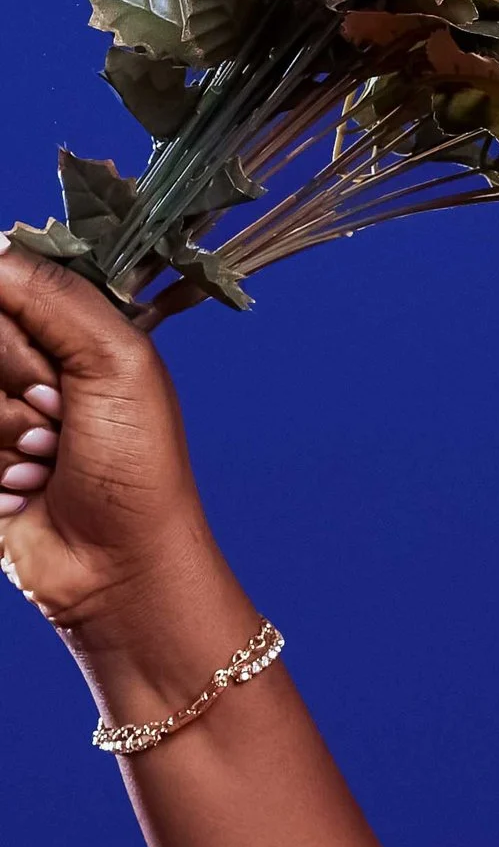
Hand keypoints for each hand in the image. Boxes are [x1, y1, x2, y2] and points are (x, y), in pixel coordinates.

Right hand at [0, 243, 223, 645]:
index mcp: (67, 327)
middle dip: (18, 377)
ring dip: (4, 430)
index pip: (2, 277)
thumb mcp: (116, 362)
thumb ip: (50, 291)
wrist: (117, 569)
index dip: (15, 326)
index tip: (54, 367)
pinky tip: (21, 489)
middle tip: (61, 418)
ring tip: (47, 462)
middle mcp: (23, 361)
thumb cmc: (136, 470)